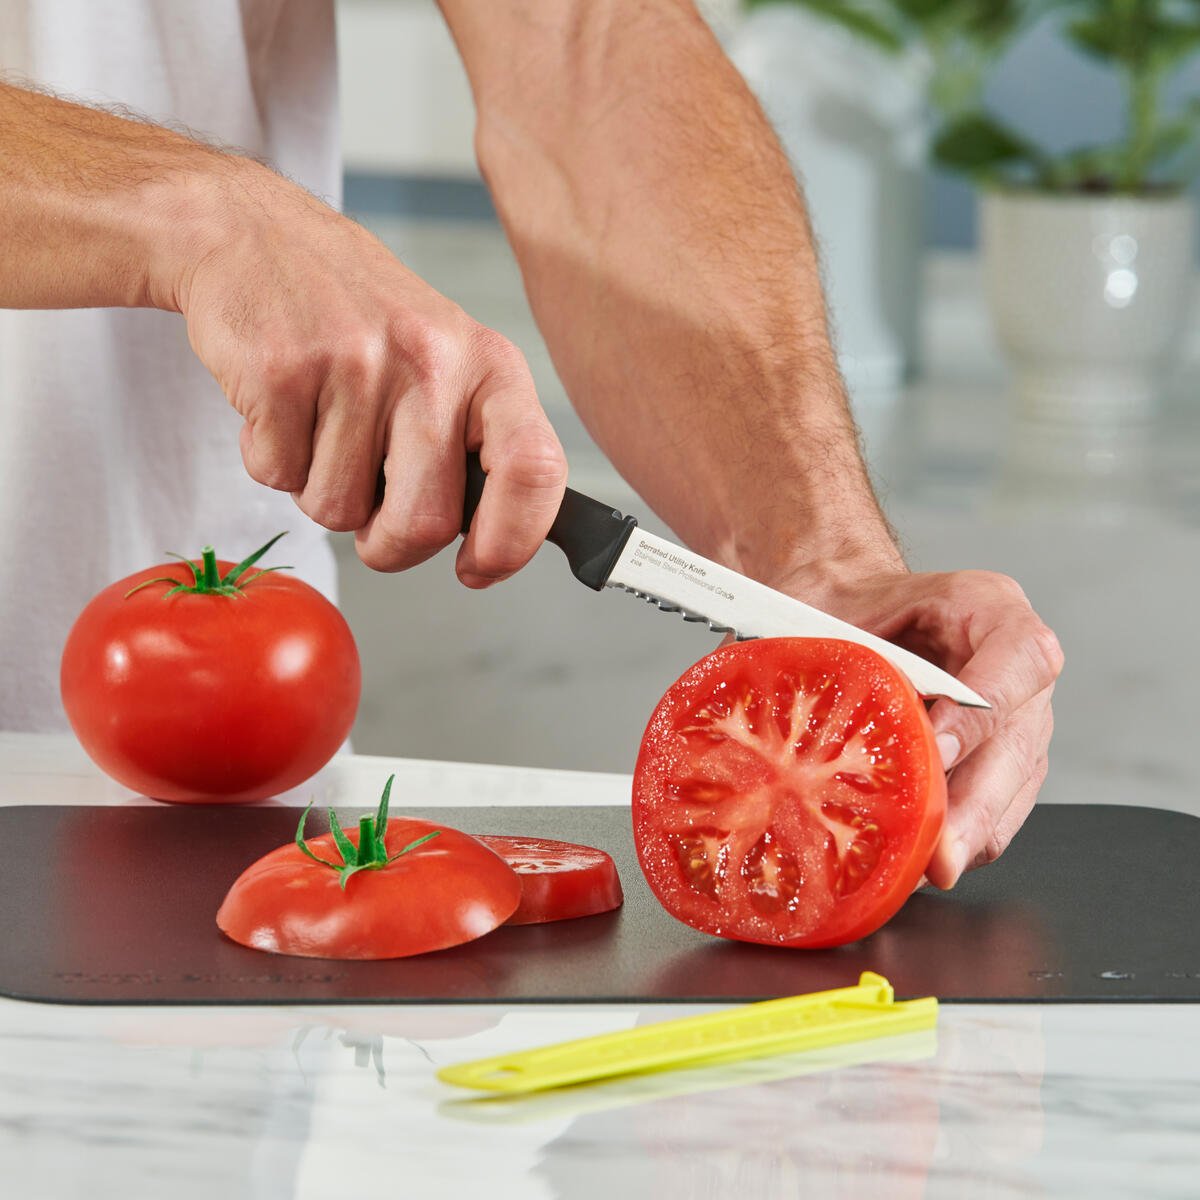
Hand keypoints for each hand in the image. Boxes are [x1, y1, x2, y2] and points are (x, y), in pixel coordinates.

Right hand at [167, 160, 565, 583]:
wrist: (255, 235)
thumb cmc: (360, 318)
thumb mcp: (446, 362)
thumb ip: (478, 446)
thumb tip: (497, 545)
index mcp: (489, 364)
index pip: (534, 470)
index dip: (511, 542)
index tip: (477, 567)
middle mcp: (432, 359)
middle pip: (424, 525)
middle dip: (389, 544)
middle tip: (371, 504)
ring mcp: (354, 362)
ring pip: (339, 512)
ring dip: (322, 490)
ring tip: (321, 421)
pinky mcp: (280, 369)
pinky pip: (276, 477)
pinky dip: (272, 460)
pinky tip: (283, 402)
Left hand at [772, 560, 1063, 888]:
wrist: (845, 607)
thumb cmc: (842, 602)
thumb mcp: (828, 607)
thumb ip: (830, 656)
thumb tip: (789, 722)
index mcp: (985, 605)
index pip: (1018, 657)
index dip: (982, 712)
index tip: (937, 750)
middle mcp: (1016, 665)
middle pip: (1021, 740)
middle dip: (977, 805)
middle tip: (940, 853)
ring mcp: (1019, 718)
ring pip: (1014, 788)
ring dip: (968, 834)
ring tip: (920, 868)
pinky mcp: (1002, 764)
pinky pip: (994, 811)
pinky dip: (955, 839)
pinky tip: (911, 856)